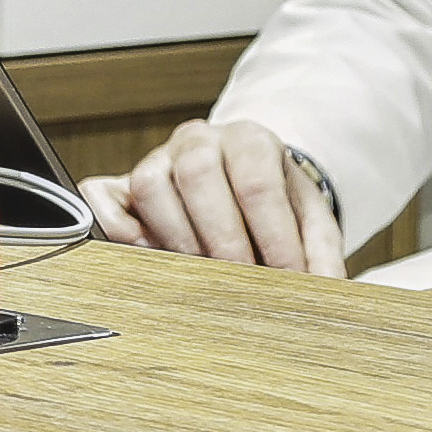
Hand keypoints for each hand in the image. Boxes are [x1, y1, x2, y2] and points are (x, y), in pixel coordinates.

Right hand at [91, 118, 346, 275]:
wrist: (244, 184)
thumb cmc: (272, 204)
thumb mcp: (308, 221)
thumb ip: (321, 254)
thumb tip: (329, 291)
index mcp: (250, 140)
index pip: (256, 182)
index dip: (272, 236)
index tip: (286, 278)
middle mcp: (200, 140)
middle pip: (199, 173)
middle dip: (222, 238)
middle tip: (240, 282)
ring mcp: (156, 158)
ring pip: (151, 185)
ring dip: (177, 237)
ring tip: (200, 274)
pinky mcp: (122, 181)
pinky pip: (102, 194)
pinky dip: (119, 227)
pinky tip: (148, 255)